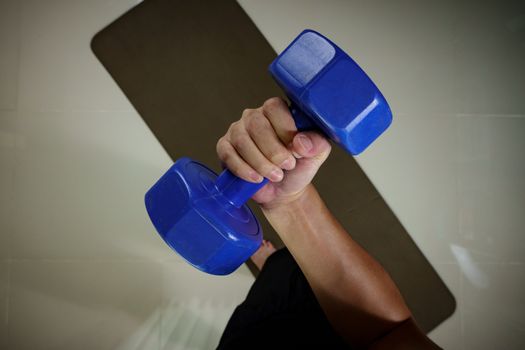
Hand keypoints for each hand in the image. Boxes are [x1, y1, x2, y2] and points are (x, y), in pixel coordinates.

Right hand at [216, 97, 330, 208]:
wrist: (282, 191)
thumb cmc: (297, 168)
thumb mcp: (316, 155)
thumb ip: (317, 143)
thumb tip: (300, 142)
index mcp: (276, 111)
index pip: (274, 108)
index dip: (285, 129)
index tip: (295, 150)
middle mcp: (254, 116)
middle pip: (257, 125)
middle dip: (273, 150)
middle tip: (287, 166)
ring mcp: (237, 131)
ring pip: (243, 141)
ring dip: (260, 162)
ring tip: (275, 176)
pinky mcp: (225, 148)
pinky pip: (228, 154)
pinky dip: (243, 169)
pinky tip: (256, 178)